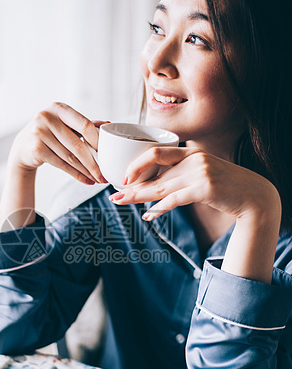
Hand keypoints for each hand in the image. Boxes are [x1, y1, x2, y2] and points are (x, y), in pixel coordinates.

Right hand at [9, 102, 106, 184]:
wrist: (23, 146)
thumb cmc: (48, 133)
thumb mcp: (64, 123)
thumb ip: (83, 124)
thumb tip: (107, 124)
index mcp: (59, 108)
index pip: (84, 124)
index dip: (97, 140)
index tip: (107, 153)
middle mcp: (47, 118)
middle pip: (78, 145)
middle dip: (93, 162)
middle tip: (104, 174)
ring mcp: (40, 133)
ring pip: (70, 157)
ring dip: (86, 171)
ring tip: (97, 179)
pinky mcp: (37, 149)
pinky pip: (62, 165)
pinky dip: (76, 174)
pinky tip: (86, 180)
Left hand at [109, 146, 281, 282]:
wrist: (254, 196)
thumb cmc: (225, 188)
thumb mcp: (201, 177)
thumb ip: (179, 179)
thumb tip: (153, 194)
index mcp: (190, 152)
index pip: (156, 152)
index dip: (137, 165)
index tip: (124, 178)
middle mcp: (193, 159)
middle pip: (154, 172)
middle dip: (132, 185)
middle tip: (114, 195)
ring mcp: (200, 172)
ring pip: (161, 187)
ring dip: (139, 197)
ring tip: (122, 202)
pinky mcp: (205, 188)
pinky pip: (175, 200)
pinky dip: (160, 209)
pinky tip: (149, 216)